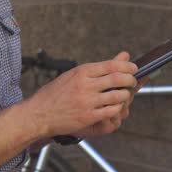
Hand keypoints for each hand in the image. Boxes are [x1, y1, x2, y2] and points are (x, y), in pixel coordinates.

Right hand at [24, 51, 138, 139]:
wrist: (38, 114)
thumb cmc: (53, 95)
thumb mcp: (71, 76)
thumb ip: (96, 69)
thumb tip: (122, 55)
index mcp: (81, 72)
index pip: (112, 65)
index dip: (127, 66)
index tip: (133, 68)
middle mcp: (85, 85)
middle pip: (118, 79)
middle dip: (130, 80)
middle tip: (132, 81)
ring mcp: (87, 102)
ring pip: (118, 96)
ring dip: (126, 95)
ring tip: (125, 95)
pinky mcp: (88, 116)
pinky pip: (111, 111)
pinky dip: (118, 108)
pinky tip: (116, 107)